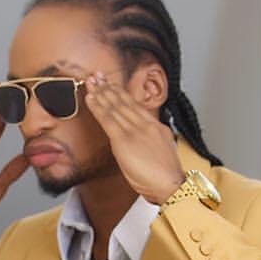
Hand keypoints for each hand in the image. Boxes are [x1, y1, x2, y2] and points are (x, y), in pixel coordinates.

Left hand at [82, 72, 184, 204]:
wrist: (170, 184)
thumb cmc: (165, 178)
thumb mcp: (160, 155)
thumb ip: (149, 145)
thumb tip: (139, 145)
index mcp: (155, 128)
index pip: (135, 107)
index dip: (121, 94)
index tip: (111, 84)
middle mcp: (145, 124)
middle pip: (124, 102)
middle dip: (108, 87)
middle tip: (97, 75)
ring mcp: (135, 130)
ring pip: (115, 107)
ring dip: (101, 93)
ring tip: (90, 81)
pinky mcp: (124, 140)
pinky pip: (108, 119)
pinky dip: (98, 107)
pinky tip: (90, 98)